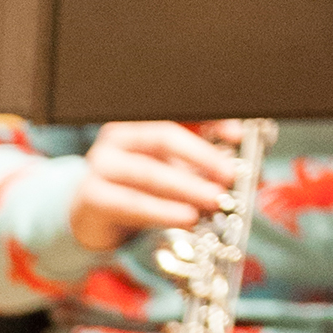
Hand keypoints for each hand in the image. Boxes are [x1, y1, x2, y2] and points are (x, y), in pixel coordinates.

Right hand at [67, 120, 241, 257]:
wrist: (93, 218)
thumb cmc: (138, 188)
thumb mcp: (171, 170)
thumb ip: (200, 164)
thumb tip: (240, 168)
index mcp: (140, 122)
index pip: (177, 114)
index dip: (209, 121)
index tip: (237, 136)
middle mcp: (118, 137)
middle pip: (163, 137)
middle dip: (201, 156)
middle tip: (229, 175)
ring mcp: (101, 165)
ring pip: (148, 172)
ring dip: (186, 187)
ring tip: (213, 200)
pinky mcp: (93, 196)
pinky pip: (131, 202)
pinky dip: (163, 211)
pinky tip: (185, 218)